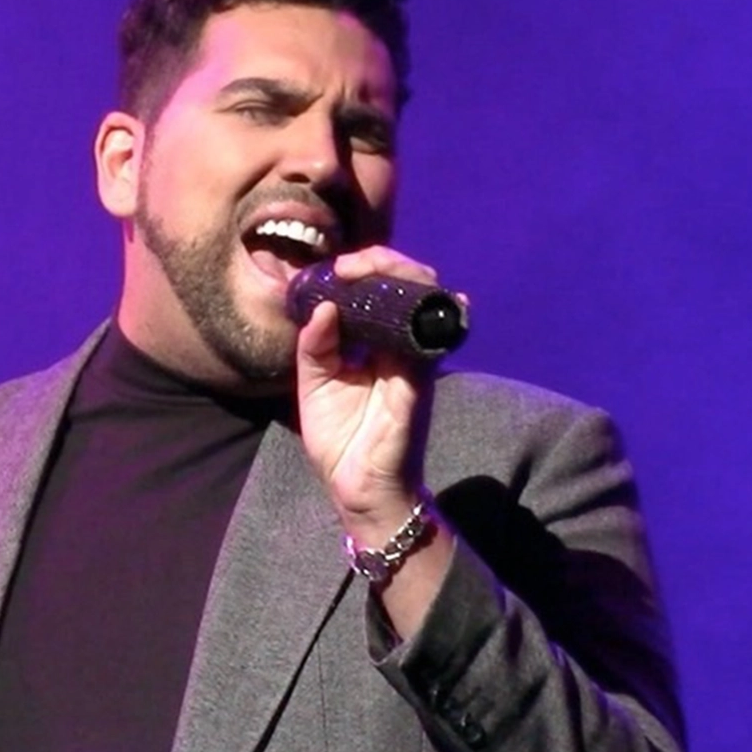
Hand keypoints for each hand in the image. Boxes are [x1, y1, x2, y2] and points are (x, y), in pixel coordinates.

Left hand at [294, 246, 437, 530]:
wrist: (357, 488)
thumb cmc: (340, 439)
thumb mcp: (315, 385)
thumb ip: (315, 347)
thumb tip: (322, 308)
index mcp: (369, 345)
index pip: (376, 295)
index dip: (362, 270)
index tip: (337, 268)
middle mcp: (396, 347)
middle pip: (407, 288)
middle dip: (385, 263)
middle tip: (353, 265)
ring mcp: (412, 362)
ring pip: (424, 303)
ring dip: (406, 276)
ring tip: (373, 268)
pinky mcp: (418, 381)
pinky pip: (432, 340)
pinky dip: (436, 313)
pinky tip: (434, 296)